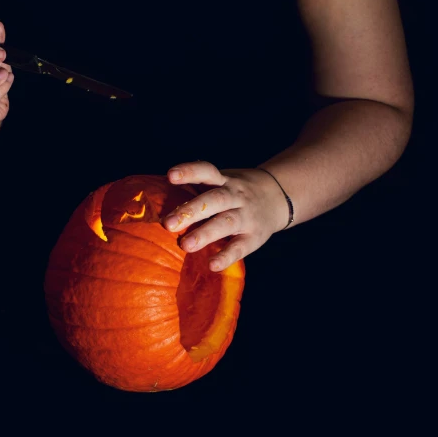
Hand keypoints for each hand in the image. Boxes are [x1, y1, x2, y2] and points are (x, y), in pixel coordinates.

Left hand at [162, 161, 290, 271]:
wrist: (279, 196)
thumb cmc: (235, 192)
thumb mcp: (222, 182)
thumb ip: (198, 189)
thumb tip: (158, 198)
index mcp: (224, 181)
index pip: (206, 171)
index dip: (189, 172)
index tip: (170, 176)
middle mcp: (235, 195)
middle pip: (214, 200)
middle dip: (191, 210)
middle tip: (168, 224)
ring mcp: (246, 216)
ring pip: (226, 223)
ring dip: (205, 234)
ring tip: (185, 245)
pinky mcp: (254, 237)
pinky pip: (240, 247)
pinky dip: (226, 256)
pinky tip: (212, 265)